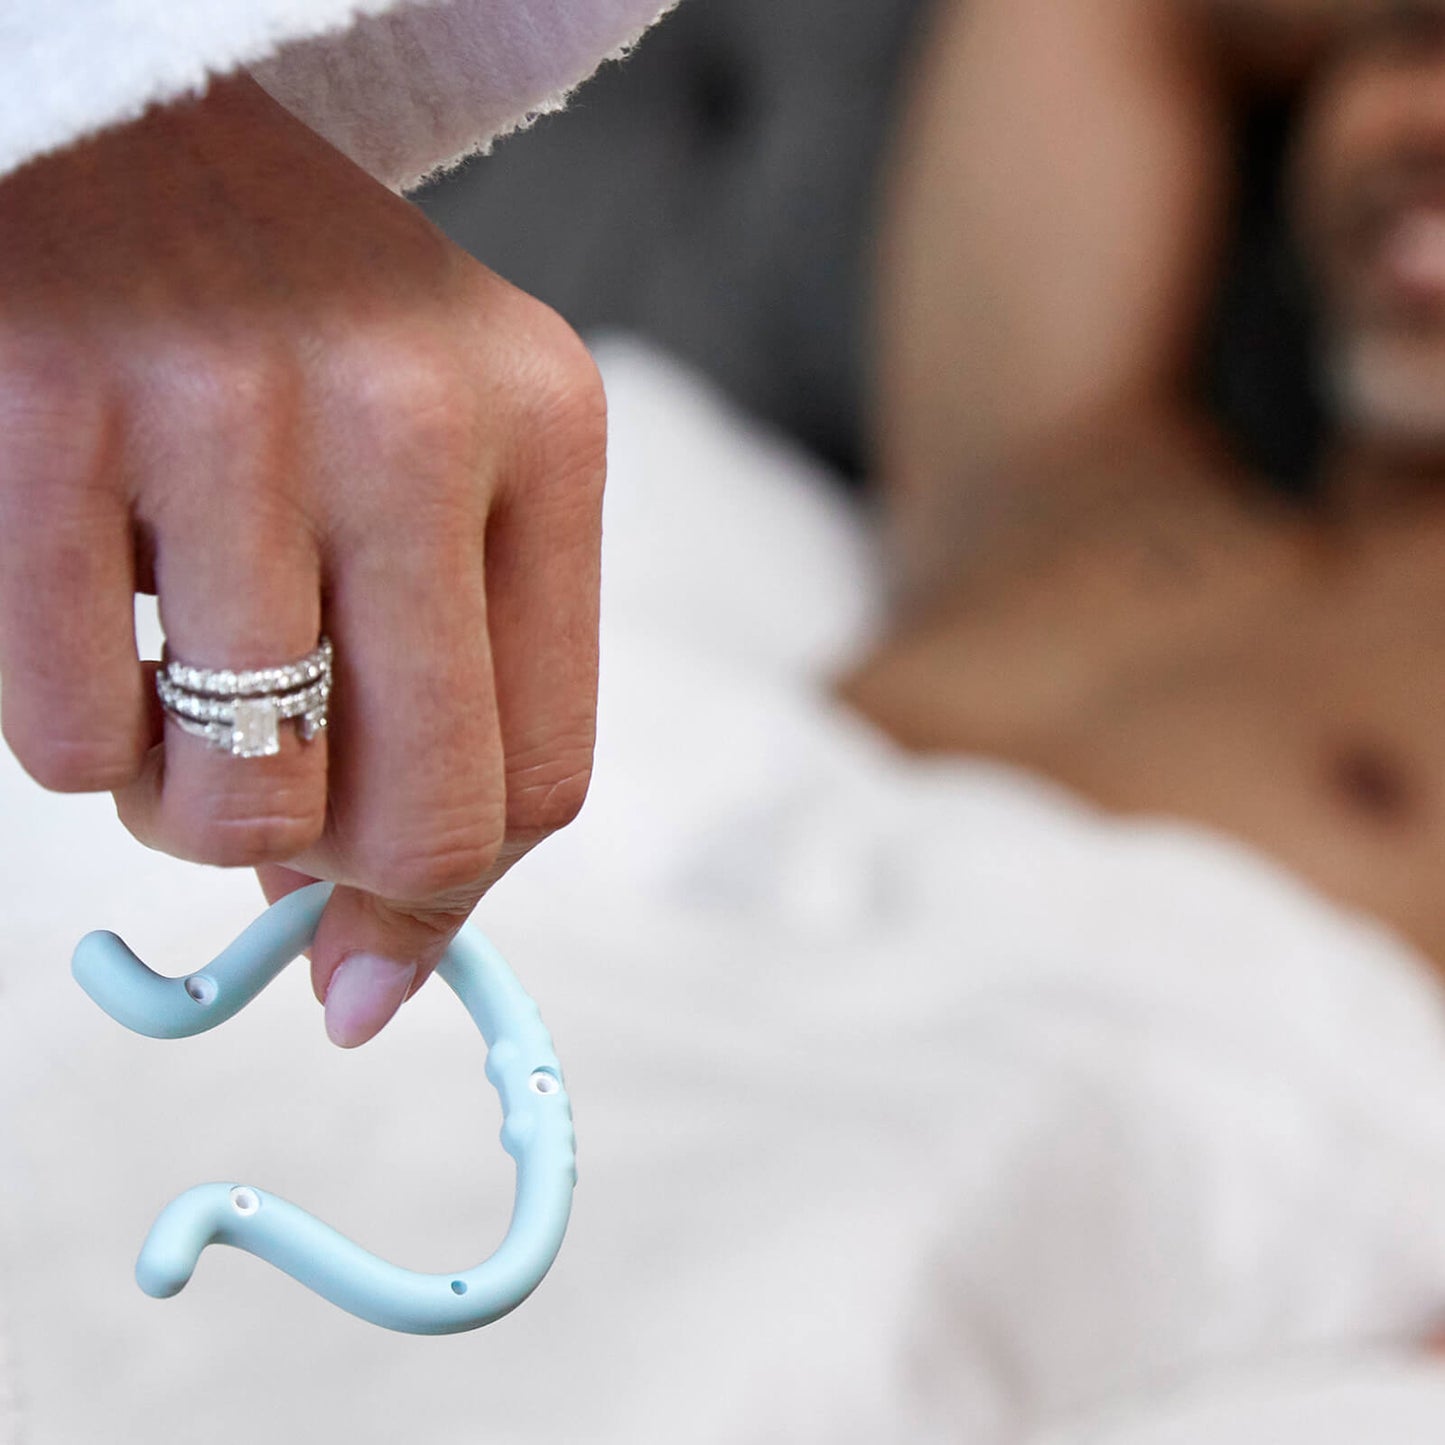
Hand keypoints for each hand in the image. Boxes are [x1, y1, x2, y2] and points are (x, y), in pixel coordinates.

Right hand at [0, 74, 603, 1044]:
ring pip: (235, 800)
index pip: (543, 768)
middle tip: (269, 836)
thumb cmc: (304, 344)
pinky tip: (95, 615)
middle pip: (419, 812)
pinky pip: (68, 732)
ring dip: (191, 809)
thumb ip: (440, 698)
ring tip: (179, 691)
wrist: (138, 130)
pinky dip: (76, 734)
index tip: (375, 963)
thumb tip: (367, 974)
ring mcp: (228, 406)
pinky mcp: (44, 406)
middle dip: (334, 883)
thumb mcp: (434, 473)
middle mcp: (414, 417)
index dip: (457, 901)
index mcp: (545, 430)